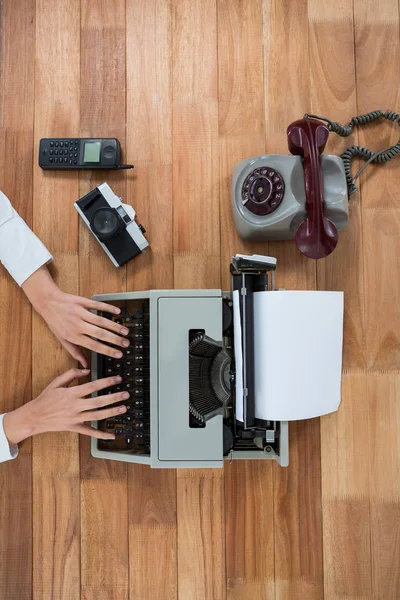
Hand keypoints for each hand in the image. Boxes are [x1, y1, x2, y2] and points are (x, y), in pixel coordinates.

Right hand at [3, 369, 128, 444]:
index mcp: (71, 393)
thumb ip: (71, 374)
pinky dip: (101, 434)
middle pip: (98, 401)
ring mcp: (75, 418)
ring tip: (123, 408)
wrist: (35, 416)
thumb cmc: (46, 398)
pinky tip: (111, 435)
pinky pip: (89, 432)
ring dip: (111, 412)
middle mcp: (74, 406)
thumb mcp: (56, 382)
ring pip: (96, 416)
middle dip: (113, 398)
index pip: (92, 386)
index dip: (106, 382)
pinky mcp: (74, 427)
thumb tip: (86, 370)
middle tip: (125, 394)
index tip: (117, 379)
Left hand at [22, 266, 129, 366]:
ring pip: (101, 320)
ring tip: (125, 331)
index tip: (118, 354)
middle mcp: (78, 325)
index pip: (94, 345)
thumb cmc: (55, 322)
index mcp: (73, 336)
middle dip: (115, 339)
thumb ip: (75, 352)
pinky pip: (97, 305)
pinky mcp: (83, 302)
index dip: (107, 350)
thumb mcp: (62, 340)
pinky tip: (117, 312)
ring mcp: (81, 313)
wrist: (48, 302)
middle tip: (126, 343)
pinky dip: (108, 308)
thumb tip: (85, 365)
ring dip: (115, 326)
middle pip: (100, 333)